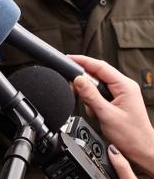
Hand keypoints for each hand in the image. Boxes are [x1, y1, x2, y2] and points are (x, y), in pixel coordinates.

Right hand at [69, 55, 153, 174]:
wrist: (141, 150)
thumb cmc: (131, 135)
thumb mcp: (106, 114)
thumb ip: (90, 95)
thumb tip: (77, 80)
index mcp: (125, 86)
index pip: (100, 66)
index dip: (83, 61)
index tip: (69, 59)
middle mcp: (124, 87)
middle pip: (97, 75)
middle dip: (84, 83)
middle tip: (72, 88)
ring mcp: (121, 94)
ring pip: (97, 86)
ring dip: (89, 96)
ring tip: (92, 109)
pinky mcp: (117, 101)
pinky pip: (99, 95)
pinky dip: (93, 102)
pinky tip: (96, 112)